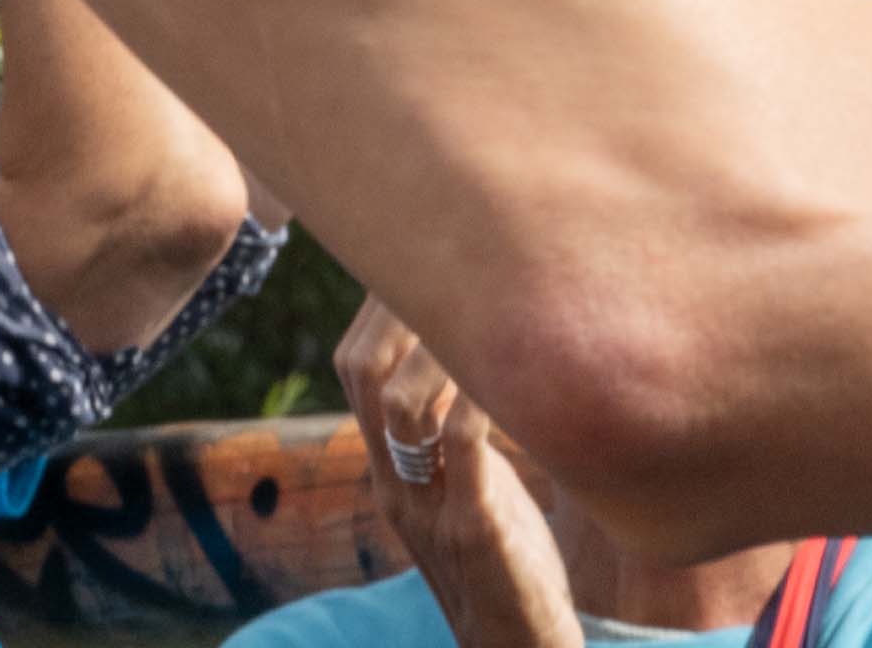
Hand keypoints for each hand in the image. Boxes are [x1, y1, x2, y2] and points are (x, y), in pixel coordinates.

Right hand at [336, 294, 584, 647]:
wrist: (515, 647)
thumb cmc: (504, 562)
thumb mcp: (464, 489)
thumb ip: (455, 435)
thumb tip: (474, 360)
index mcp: (388, 470)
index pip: (355, 368)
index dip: (379, 310)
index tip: (420, 262)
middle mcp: (395, 483)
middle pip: (364, 373)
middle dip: (397, 310)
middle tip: (447, 266)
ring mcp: (430, 506)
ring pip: (400, 404)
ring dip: (436, 347)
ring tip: (480, 308)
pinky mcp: (475, 527)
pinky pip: (462, 446)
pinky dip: (477, 395)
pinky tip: (508, 367)